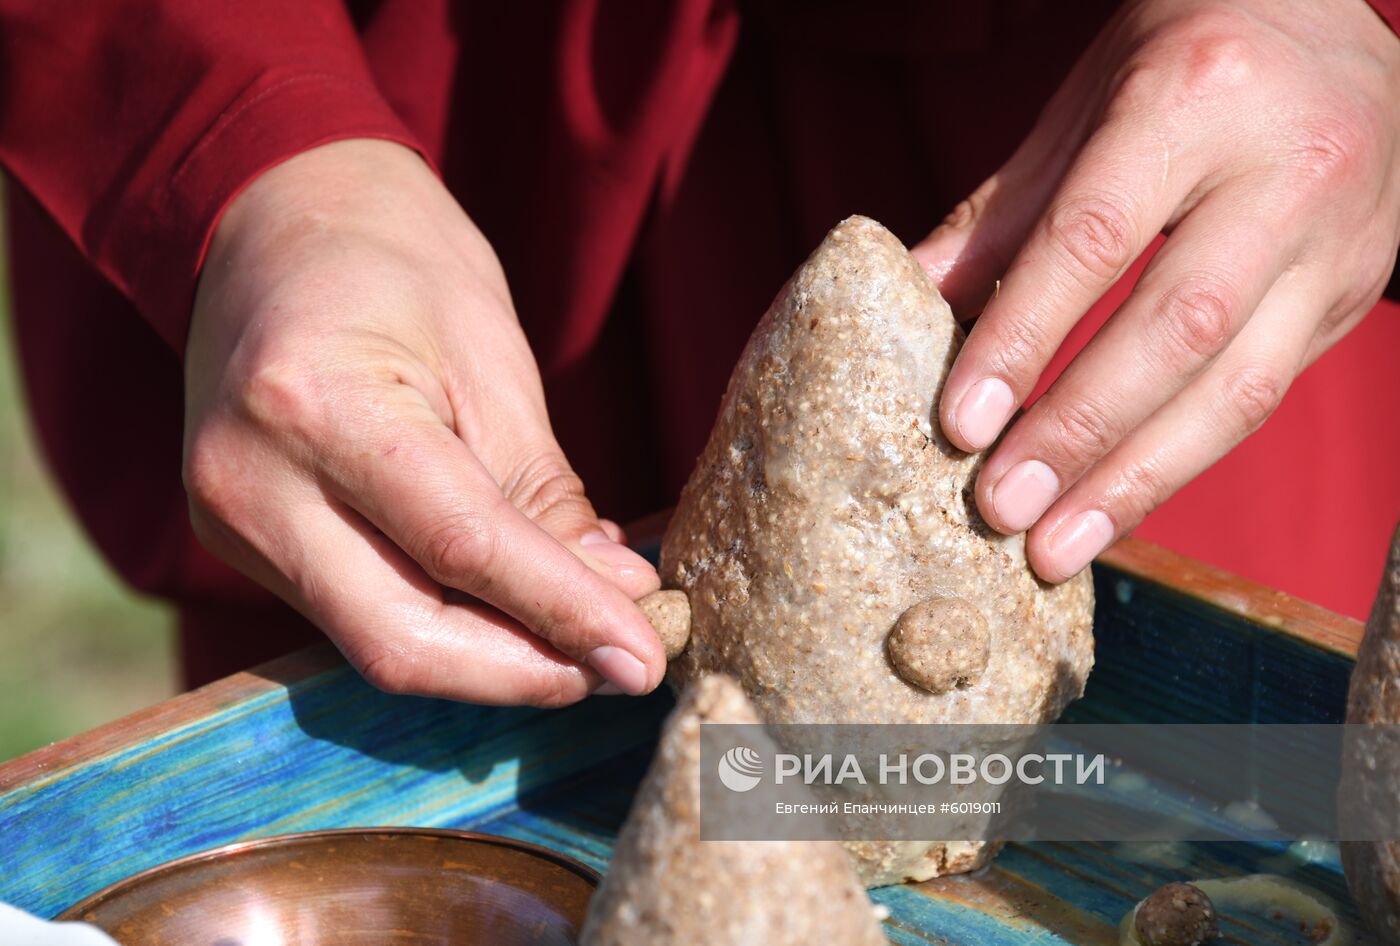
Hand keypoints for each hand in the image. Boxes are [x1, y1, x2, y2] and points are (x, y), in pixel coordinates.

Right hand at [183, 139, 665, 705]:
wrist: (276, 223)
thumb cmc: (398, 267)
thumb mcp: (493, 363)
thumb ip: (545, 495)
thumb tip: (617, 600)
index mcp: (317, 405)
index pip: (462, 548)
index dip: (564, 616)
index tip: (646, 658)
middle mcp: (251, 481)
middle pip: (403, 639)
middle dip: (525, 671)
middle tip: (620, 668)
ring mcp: (231, 522)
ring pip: (378, 646)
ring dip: (493, 662)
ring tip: (582, 645)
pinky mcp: (240, 545)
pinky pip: (357, 619)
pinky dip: (448, 630)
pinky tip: (513, 618)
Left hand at [912, 0, 1399, 581]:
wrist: (1330, 22)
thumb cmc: (1183, 56)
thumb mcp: (1081, 106)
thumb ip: (1001, 215)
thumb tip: (909, 302)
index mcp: (1194, 98)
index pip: (1094, 239)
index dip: (1022, 339)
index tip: (961, 423)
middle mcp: (1285, 167)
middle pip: (1176, 328)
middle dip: (1079, 432)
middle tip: (1000, 508)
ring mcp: (1338, 237)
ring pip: (1239, 385)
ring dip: (1138, 480)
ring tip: (1056, 546)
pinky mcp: (1355, 291)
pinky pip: (1266, 394)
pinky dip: (1184, 459)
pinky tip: (1118, 503)